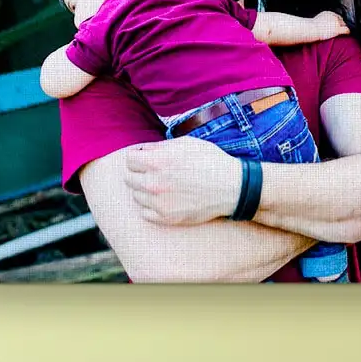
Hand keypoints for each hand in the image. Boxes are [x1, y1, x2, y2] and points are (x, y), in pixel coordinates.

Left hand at [122, 136, 242, 224]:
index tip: (146, 160)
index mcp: (157, 161)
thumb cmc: (210, 162)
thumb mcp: (186, 143)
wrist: (231, 188)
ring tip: (163, 186)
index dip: (138, 158)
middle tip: (154, 173)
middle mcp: (154, 183)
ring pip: (136, 196)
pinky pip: (145, 212)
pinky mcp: (166, 218)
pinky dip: (151, 206)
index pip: (129, 160)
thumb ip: (159, 146)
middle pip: (129, 179)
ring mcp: (159, 202)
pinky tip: (165, 199)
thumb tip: (141, 150)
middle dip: (139, 174)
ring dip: (145, 190)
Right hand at [312, 11, 349, 39]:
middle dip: (341, 25)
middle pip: (341, 20)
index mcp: (328, 13)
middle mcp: (333, 16)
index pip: (336, 16)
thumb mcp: (317, 20)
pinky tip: (348, 34)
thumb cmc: (311, 27)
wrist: (311, 29)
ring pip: (344, 25)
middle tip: (341, 29)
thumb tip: (324, 24)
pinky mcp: (337, 29)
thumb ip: (323, 20)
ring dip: (344, 28)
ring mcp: (336, 23)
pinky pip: (346, 30)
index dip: (338, 21)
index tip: (338, 25)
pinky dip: (348, 32)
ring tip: (344, 32)